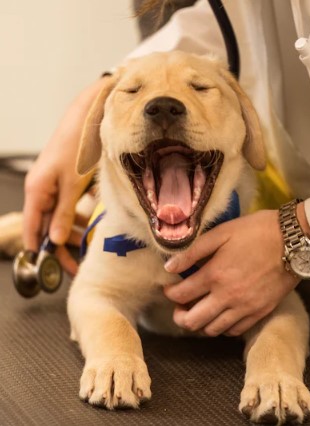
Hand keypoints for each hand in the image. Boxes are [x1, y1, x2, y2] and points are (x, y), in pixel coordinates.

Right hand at [23, 79, 105, 274]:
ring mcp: (52, 186)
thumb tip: (55, 238)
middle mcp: (41, 190)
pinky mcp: (64, 182)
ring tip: (82, 250)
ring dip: (68, 234)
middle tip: (72, 266)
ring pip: (57, 218)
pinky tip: (84, 228)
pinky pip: (65, 207)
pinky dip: (74, 219)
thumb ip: (63, 212)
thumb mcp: (72, 184)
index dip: (39, 250)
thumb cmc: (76, 147)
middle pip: (45, 226)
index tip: (47, 269)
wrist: (86, 119)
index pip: (32, 228)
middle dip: (59, 246)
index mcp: (37, 190)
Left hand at [163, 210, 299, 335]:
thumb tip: (169, 267)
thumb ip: (193, 252)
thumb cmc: (255, 232)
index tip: (169, 288)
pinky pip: (234, 331)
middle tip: (179, 306)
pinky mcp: (260, 312)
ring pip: (212, 330)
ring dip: (199, 323)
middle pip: (192, 321)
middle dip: (179, 316)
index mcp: (215, 275)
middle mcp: (227, 296)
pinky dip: (221, 327)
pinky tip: (220, 315)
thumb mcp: (221, 233)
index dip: (169, 293)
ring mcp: (245, 308)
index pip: (181, 295)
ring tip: (198, 311)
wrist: (293, 240)